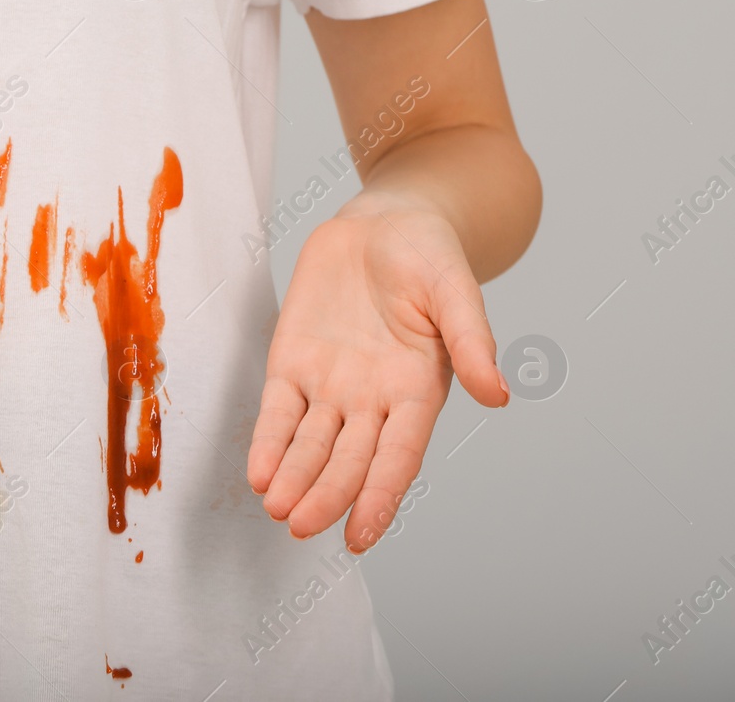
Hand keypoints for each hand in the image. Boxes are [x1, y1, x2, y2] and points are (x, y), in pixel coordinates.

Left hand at [246, 199, 509, 552]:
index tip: (360, 535)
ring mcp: (331, 385)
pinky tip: (259, 473)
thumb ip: (472, 340)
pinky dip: (268, 442)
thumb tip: (498, 394)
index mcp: (418, 391)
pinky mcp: (294, 362)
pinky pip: (278, 411)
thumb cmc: (429, 256)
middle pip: (348, 459)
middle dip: (326, 493)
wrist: (384, 222)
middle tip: (301, 525)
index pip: (399, 456)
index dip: (380, 496)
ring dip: (294, 478)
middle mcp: (373, 400)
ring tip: (277, 509)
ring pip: (310, 444)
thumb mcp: (455, 290)